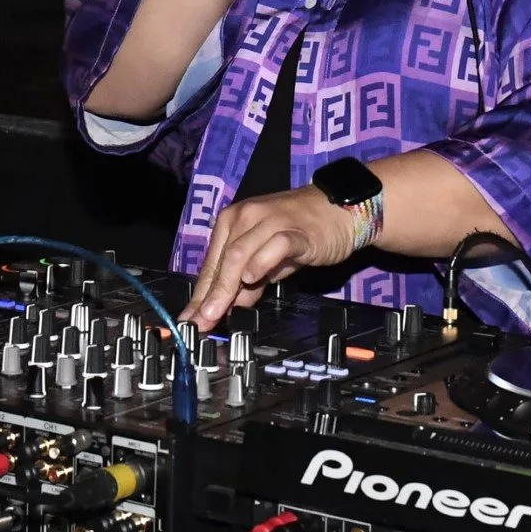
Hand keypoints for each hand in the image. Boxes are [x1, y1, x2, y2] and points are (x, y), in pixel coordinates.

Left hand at [179, 186, 356, 330]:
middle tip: (201, 322)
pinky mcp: (296, 232)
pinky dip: (261, 263)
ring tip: (218, 311)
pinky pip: (274, 246)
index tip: (190, 319)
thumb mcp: (268, 258)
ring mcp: (270, 221)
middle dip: (210, 295)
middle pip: (223, 260)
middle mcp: (247, 217)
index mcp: (234, 221)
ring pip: (241, 253)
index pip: (212, 263)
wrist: (340, 209)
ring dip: (227, 286)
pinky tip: (252, 279)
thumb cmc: (302, 230)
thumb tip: (229, 307)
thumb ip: (249, 281)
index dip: (200, 294)